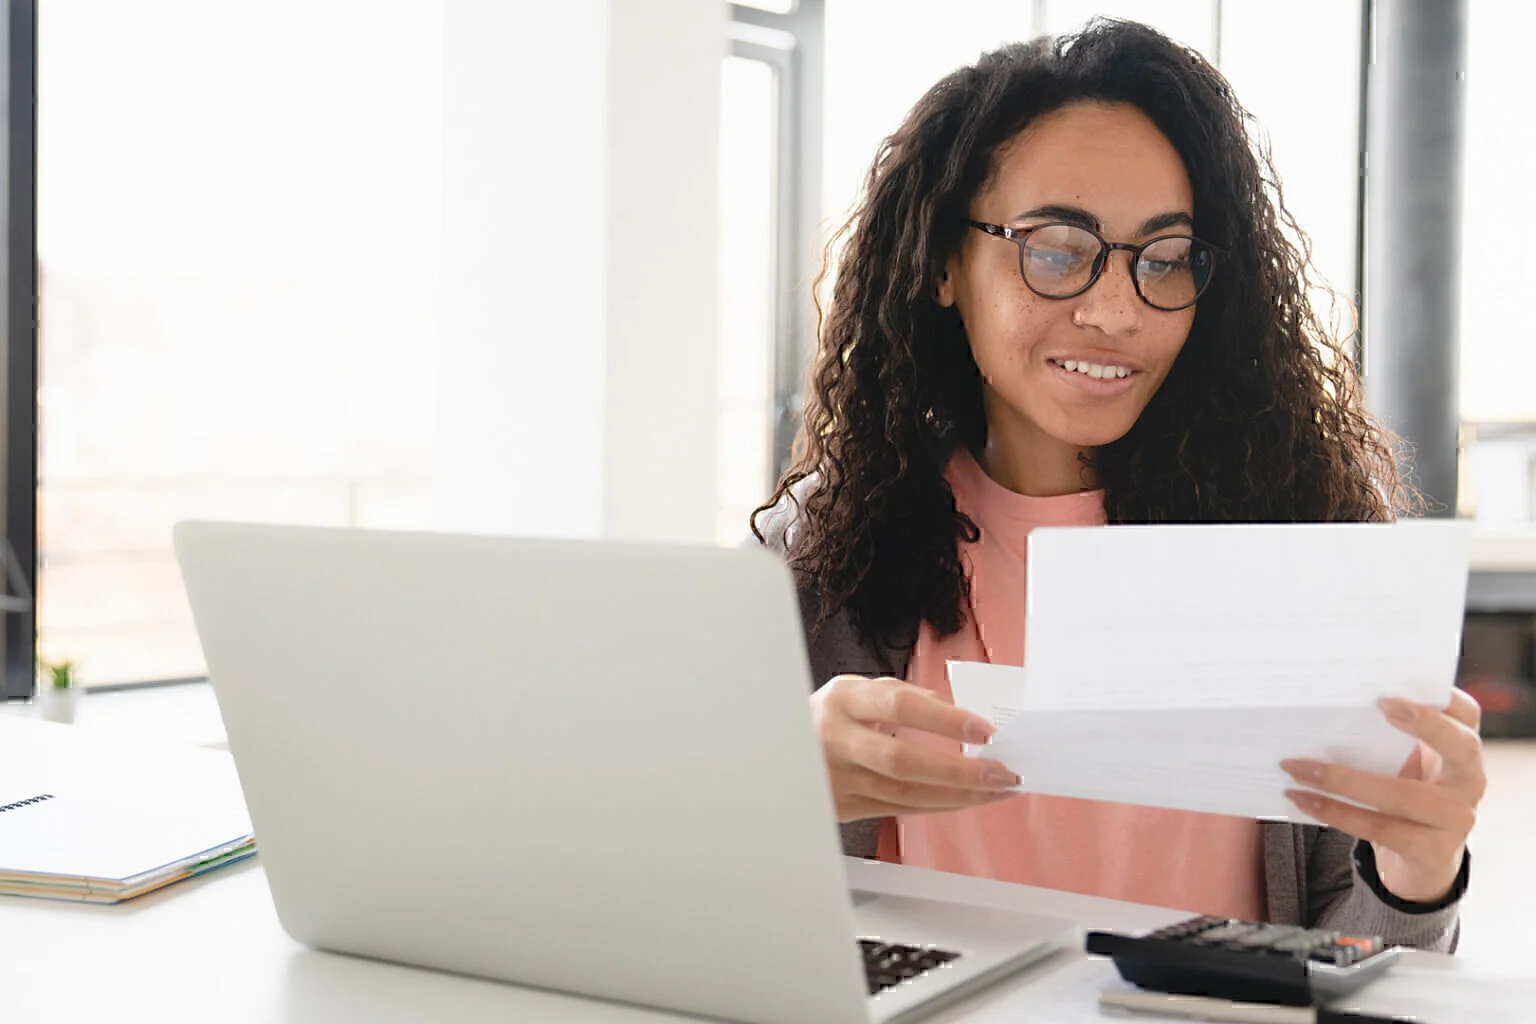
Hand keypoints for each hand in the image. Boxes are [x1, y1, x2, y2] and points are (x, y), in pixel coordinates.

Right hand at [812, 674, 1021, 822]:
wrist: (776, 750)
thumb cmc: (827, 717)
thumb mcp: (855, 692)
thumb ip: (900, 696)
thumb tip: (956, 713)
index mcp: (843, 699)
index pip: (898, 707)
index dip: (944, 719)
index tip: (984, 730)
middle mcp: (836, 739)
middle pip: (903, 761)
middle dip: (959, 771)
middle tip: (1002, 772)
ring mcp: (837, 779)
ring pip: (906, 795)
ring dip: (959, 795)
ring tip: (998, 789)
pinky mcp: (842, 808)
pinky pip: (899, 811)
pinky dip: (938, 805)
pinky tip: (966, 800)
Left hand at [1280, 688, 1484, 902]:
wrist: (1418, 861)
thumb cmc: (1402, 797)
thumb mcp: (1403, 764)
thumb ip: (1383, 739)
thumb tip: (1325, 710)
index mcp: (1459, 751)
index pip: (1467, 715)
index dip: (1446, 699)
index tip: (1403, 688)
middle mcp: (1469, 782)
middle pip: (1461, 747)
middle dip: (1426, 725)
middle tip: (1381, 706)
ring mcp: (1457, 820)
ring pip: (1403, 796)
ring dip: (1341, 780)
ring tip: (1296, 767)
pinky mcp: (1435, 853)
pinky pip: (1380, 830)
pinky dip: (1335, 812)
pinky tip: (1301, 799)